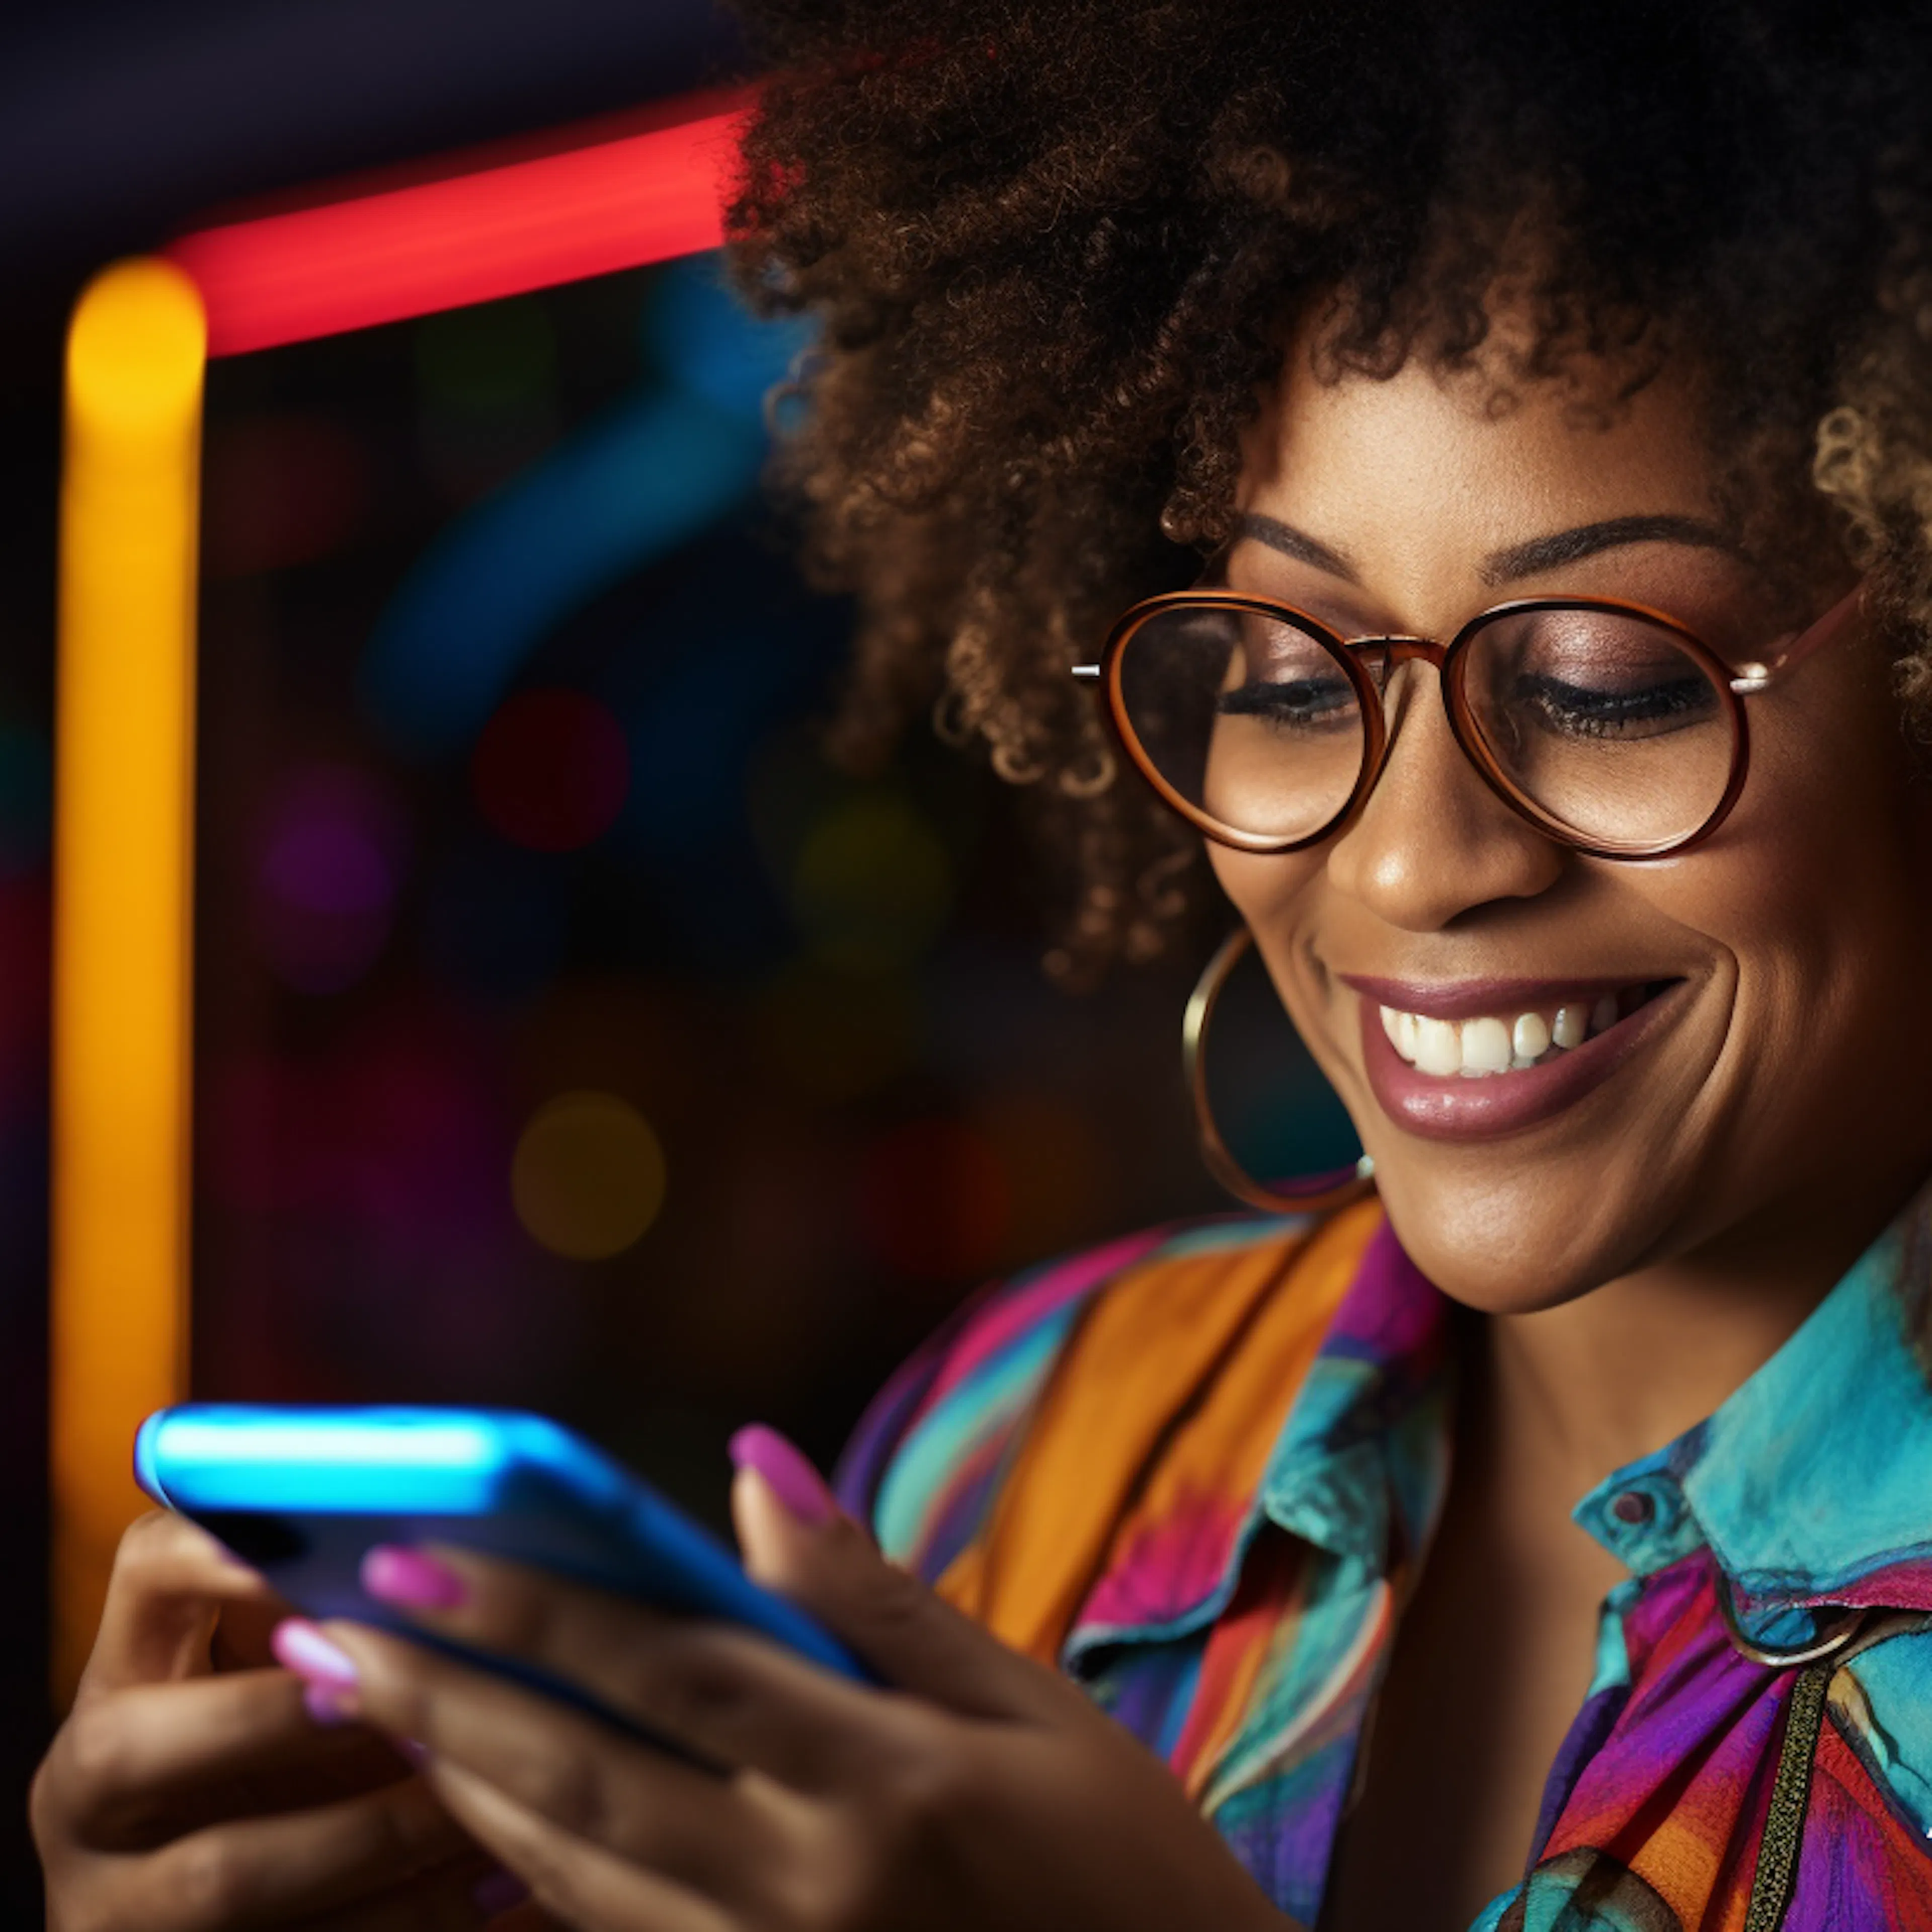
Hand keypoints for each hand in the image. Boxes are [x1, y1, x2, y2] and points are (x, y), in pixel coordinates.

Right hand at [32, 1510, 508, 1929]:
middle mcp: (84, 1789)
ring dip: (370, 1835)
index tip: (308, 1543)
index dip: (215, 1555)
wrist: (227, 1901)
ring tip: (477, 1802)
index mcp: (126, 1674)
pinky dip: (402, 1915)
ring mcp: (110, 1898)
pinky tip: (488, 1877)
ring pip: (219, 1874)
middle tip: (395, 1697)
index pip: (144, 1578)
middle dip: (273, 1718)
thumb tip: (447, 1550)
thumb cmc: (298, 1746)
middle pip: (130, 1748)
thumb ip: (334, 1608)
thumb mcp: (286, 1669)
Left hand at [294, 1432, 1297, 1931]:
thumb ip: (873, 1596)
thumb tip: (752, 1468)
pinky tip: (473, 1807)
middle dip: (442, 1696)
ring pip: (573, 1874)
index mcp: (887, 1785)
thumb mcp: (1026, 1706)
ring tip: (365, 1698)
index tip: (420, 1549)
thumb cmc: (1121, 1858)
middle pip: (585, 1780)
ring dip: (458, 1782)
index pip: (671, 1672)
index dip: (536, 1608)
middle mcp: (808, 1891)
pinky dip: (531, 1872)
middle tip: (327, 1622)